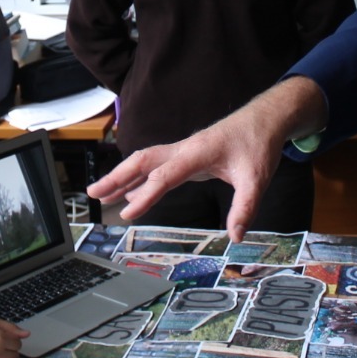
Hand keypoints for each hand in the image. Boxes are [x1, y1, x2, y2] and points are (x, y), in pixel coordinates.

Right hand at [87, 76, 324, 240]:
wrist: (263, 120)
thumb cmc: (258, 144)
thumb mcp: (257, 178)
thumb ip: (245, 208)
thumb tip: (235, 236)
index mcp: (198, 153)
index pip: (165, 176)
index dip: (145, 195)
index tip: (127, 214)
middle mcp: (184, 149)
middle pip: (142, 161)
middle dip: (116, 177)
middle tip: (92, 194)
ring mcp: (183, 152)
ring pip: (145, 162)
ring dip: (122, 177)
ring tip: (100, 195)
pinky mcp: (187, 157)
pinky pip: (157, 168)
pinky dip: (139, 180)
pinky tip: (129, 195)